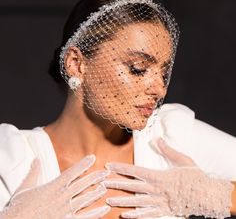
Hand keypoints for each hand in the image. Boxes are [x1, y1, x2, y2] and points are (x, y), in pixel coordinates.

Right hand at [1, 155, 109, 218]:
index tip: (93, 157)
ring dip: (96, 192)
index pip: (72, 172)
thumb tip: (36, 159)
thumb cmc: (18, 208)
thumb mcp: (24, 187)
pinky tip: (104, 209)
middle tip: (106, 172)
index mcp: (53, 186)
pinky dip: (96, 213)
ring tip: (105, 187)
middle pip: (83, 184)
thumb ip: (33, 172)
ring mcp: (65, 210)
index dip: (84, 164)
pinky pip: (85, 218)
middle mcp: (62, 197)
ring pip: (86, 199)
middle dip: (95, 177)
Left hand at [103, 139, 232, 218]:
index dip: (121, 168)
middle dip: (116, 184)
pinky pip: (147, 215)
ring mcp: (159, 202)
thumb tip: (158, 139)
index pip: (135, 171)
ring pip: (136, 202)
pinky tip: (126, 216)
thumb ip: (168, 150)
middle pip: (132, 187)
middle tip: (102, 184)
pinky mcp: (163, 211)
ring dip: (122, 201)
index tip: (109, 167)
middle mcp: (156, 190)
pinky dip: (136, 216)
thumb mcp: (183, 160)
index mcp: (159, 176)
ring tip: (109, 200)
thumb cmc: (195, 177)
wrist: (207, 196)